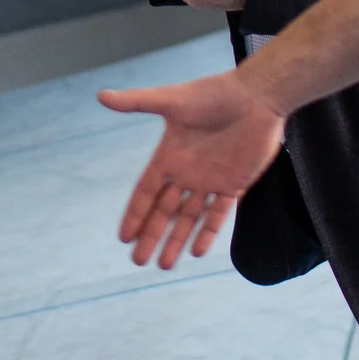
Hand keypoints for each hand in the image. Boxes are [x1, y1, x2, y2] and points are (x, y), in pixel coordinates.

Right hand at [99, 71, 285, 267]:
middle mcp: (187, 173)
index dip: (135, 214)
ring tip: (164, 265)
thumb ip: (137, 102)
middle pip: (164, 212)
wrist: (256, 95)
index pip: (146, 192)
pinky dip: (208, 233)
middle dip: (152, 236)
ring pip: (189, 218)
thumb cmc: (213, 94)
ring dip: (177, 241)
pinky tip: (197, 252)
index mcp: (169, 156)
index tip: (123, 237)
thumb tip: (101, 95)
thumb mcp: (172, 100)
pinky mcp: (235, 184)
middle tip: (138, 261)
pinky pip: (219, 214)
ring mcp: (211, 180)